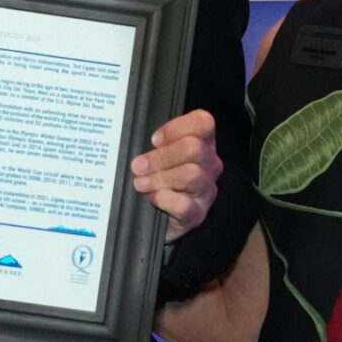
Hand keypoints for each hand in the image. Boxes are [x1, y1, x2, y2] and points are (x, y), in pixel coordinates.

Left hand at [131, 108, 218, 243]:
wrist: (160, 219)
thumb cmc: (158, 180)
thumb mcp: (159, 156)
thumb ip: (155, 145)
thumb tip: (131, 137)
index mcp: (203, 143)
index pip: (203, 122)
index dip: (176, 128)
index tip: (154, 140)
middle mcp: (210, 164)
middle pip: (194, 148)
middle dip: (161, 156)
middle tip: (138, 166)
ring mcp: (206, 190)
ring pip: (191, 174)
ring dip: (160, 177)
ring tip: (140, 183)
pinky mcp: (198, 214)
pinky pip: (184, 204)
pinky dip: (164, 199)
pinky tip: (153, 198)